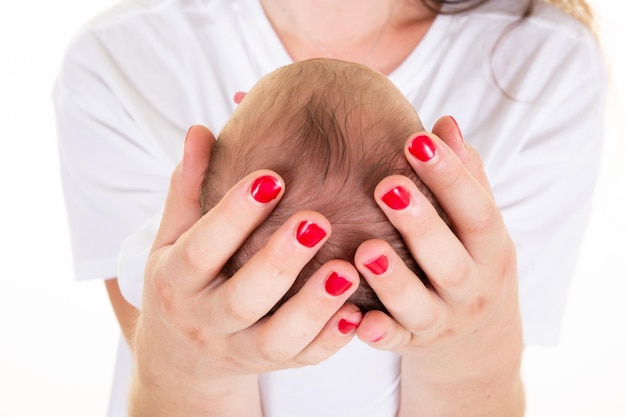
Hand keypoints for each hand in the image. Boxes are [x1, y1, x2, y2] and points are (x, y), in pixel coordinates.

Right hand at [131, 126, 361, 416]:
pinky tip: (357, 313)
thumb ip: (190, 188)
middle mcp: (206, 320)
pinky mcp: (273, 365)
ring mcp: (241, 350)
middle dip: (279, 262)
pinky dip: (331, 340)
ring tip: (347, 269)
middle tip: (316, 221)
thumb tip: (200, 130)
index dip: (233, 216)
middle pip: (241, 300)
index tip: (270, 178)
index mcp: (176, 281)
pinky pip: (304, 360)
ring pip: (277, 339)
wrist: (183, 352)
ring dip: (313, 307)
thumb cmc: (184, 277)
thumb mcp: (174, 237)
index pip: (201, 249)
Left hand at [354, 116, 523, 415]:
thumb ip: (464, 175)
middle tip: (387, 187)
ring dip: (393, 280)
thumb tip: (445, 120)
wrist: (477, 338)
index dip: (450, 176)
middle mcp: (471, 288)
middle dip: (421, 225)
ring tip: (364, 251)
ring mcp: (442, 322)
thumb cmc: (468, 258)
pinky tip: (355, 319)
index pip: (477, 210)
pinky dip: (377, 334)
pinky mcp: (412, 345)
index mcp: (491, 249)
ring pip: (419, 306)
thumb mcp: (477, 223)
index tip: (417, 139)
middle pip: (449, 260)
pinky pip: (393, 343)